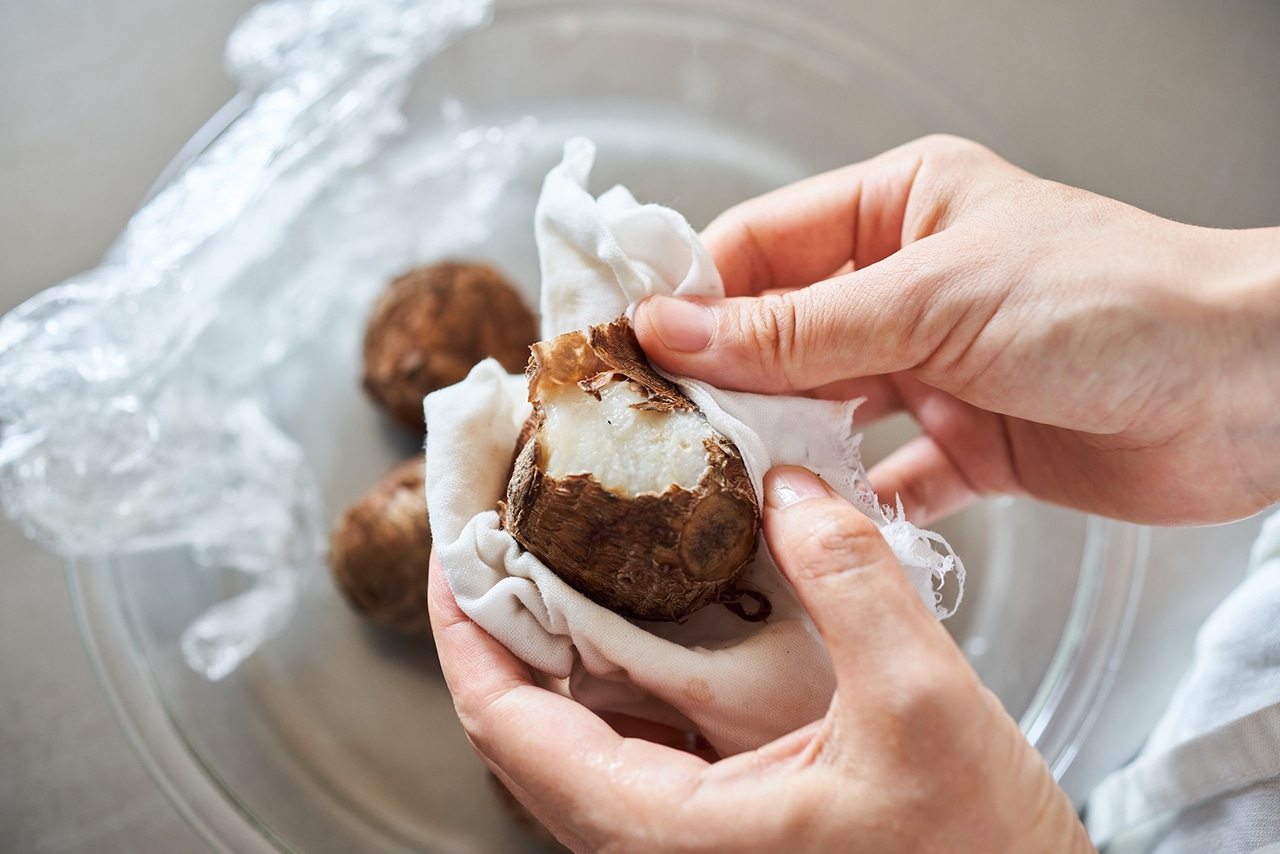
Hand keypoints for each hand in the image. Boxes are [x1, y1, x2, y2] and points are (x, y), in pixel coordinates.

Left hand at [429, 466, 1092, 852]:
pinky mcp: (716, 838)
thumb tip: (790, 486)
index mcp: (667, 830)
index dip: (462, 629)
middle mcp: (651, 849)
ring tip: (554, 562)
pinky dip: (610, 685)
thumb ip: (852, 578)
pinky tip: (639, 627)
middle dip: (497, 628)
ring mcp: (680, 848)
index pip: (506, 724)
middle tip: (497, 535)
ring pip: (570, 746)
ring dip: (550, 654)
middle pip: (521, 733)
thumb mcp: (924, 705)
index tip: (450, 546)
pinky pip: (625, 756)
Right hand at [633, 135, 1279, 525]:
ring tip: (725, 485)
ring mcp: (934, 371)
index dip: (691, 296)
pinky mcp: (968, 447)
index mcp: (895, 211)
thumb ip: (796, 329)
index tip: (631, 353)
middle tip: (664, 434)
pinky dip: (854, 506)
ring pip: (825, 412)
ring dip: (784, 448)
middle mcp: (906, 288)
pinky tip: (818, 528)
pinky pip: (887, 480)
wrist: (1247, 391)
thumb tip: (672, 326)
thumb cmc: (1110, 301)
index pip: (759, 248)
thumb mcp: (931, 300)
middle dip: (727, 384)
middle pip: (781, 336)